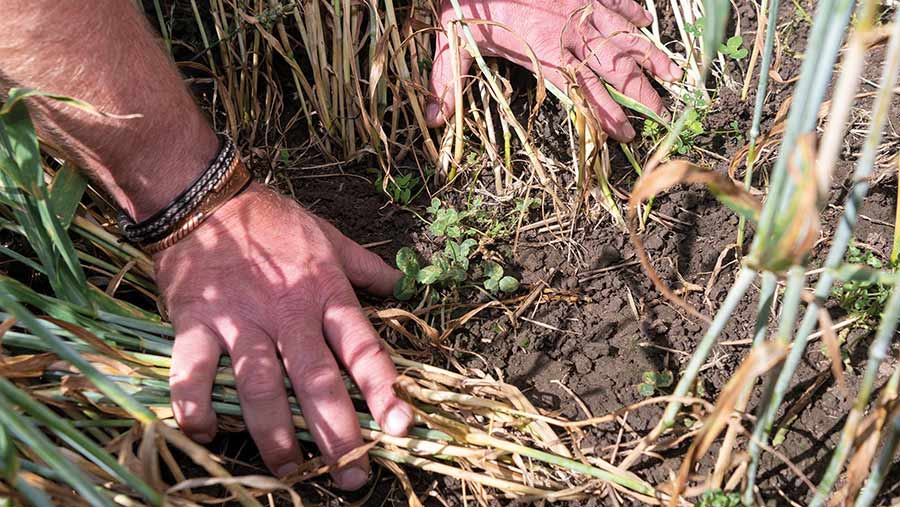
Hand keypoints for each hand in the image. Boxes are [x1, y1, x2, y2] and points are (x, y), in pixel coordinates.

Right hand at [155, 183, 410, 488]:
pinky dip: (196, 405)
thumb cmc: (273, 221)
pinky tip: (205, 435)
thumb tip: (403, 281)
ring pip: (261, 387)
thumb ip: (366, 266)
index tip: (401, 428)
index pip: (363, 349)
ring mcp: (241, 321)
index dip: (384, 390)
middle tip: (352, 478)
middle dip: (337, 433)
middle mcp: (288, 314)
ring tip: (290, 472)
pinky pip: (193, 372)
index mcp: (326, 294)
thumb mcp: (329, 237)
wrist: (204, 197)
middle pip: (317, 382)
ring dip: (274, 435)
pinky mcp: (195, 324)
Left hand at [425, 0, 681, 140]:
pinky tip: (648, 20)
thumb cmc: (464, 3)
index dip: (605, 115)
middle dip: (639, 93)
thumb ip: (447, 83)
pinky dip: (631, 9)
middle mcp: (568, 32)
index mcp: (543, 52)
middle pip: (612, 68)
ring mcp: (578, 6)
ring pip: (622, 34)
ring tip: (673, 74)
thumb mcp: (451, 43)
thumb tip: (435, 120)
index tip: (625, 134)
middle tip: (661, 113)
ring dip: (648, 55)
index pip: (582, 92)